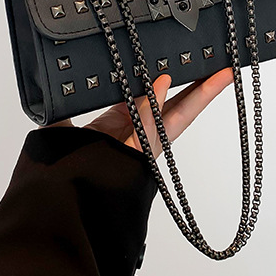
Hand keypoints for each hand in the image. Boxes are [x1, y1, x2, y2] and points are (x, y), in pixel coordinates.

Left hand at [52, 68, 233, 157]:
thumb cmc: (59, 175)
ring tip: (219, 74)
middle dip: (201, 90)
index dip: (172, 85)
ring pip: (174, 119)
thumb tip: (53, 93)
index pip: (154, 102)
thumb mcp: (63, 131)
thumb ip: (65, 112)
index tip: (185, 67)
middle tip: (221, 70)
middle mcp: (138, 140)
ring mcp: (140, 151)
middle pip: (178, 110)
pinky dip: (154, 106)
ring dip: (198, 95)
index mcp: (122, 130)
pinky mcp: (133, 159)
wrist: (54, 208)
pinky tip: (164, 82)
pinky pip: (146, 129)